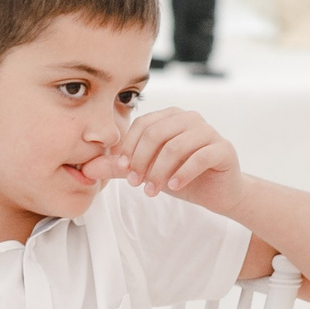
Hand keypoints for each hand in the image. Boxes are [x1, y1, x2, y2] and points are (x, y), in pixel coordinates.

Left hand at [92, 106, 246, 213]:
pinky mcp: (223, 148)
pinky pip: (199, 157)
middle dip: (142, 161)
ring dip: (160, 172)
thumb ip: (119, 168)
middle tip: (136, 184)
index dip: (129, 148)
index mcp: (170, 117)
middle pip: (156, 134)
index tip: (124, 171)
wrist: (219, 192)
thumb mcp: (147, 171)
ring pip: (175, 146)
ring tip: (152, 191)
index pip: (142, 125)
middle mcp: (189, 118)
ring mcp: (208, 131)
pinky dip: (183, 174)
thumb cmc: (182, 176)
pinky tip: (174, 187)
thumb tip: (87, 169)